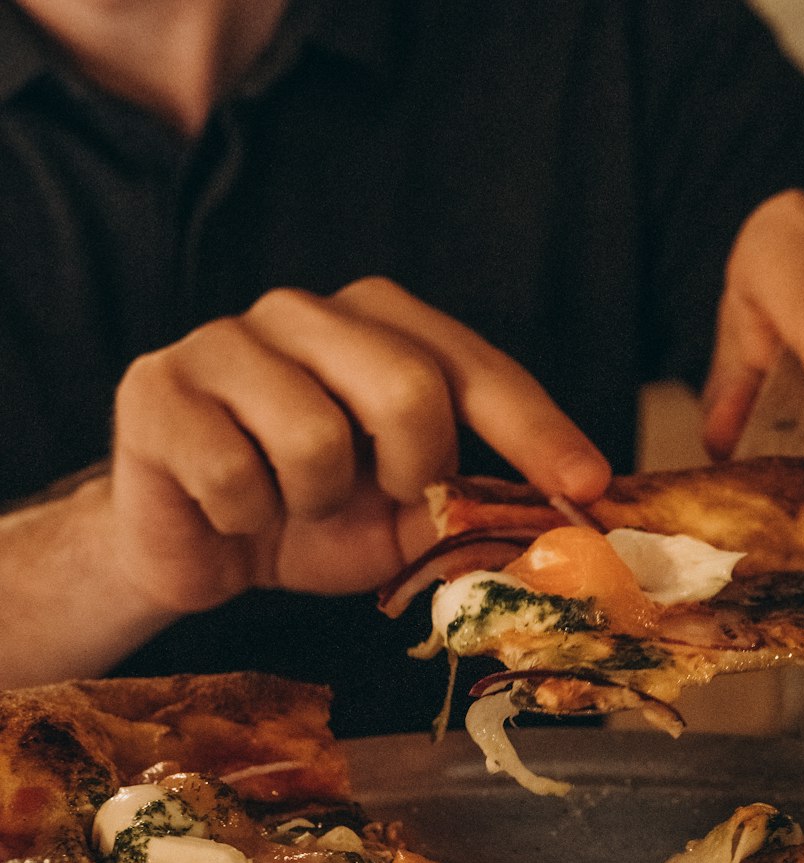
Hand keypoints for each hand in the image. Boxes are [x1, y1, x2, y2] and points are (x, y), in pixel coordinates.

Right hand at [110, 278, 609, 611]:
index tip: (587, 486)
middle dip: (413, 471)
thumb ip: (465, 504)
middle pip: (405, 386)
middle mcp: (302, 313)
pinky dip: (245, 521)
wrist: (195, 549)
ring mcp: (224, 342)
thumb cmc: (307, 519)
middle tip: (384, 499)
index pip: (471, 367)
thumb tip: (561, 520)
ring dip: (314, 506)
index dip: (535, 429)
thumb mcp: (402, 519)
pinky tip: (229, 511)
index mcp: (374, 325)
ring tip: (288, 506)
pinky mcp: (158, 391)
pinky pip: (236, 476)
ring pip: (315, 439)